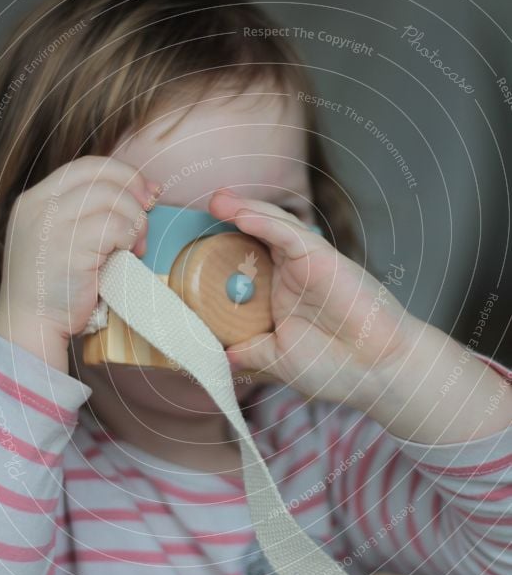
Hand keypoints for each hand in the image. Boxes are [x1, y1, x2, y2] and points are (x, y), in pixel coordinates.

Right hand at [0, 156, 158, 371]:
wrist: (31, 325)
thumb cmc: (55, 287)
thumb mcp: (61, 239)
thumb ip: (86, 215)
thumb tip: (142, 193)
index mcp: (35, 200)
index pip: (85, 166)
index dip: (122, 174)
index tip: (146, 192)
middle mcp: (39, 206)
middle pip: (101, 174)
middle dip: (134, 190)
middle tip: (148, 213)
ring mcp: (51, 225)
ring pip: (111, 197)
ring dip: (134, 219)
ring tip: (135, 245)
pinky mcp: (69, 248)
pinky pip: (115, 226)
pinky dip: (130, 237)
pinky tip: (130, 254)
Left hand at [208, 189, 415, 408]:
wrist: (378, 373)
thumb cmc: (336, 368)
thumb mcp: (279, 360)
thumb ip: (251, 352)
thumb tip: (219, 357)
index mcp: (280, 295)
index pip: (247, 261)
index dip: (224, 247)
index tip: (196, 242)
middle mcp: (293, 274)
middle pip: (258, 235)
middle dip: (233, 216)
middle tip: (209, 203)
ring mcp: (308, 264)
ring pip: (273, 226)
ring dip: (245, 210)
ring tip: (218, 201)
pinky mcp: (323, 258)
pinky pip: (291, 235)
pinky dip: (266, 223)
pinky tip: (242, 215)